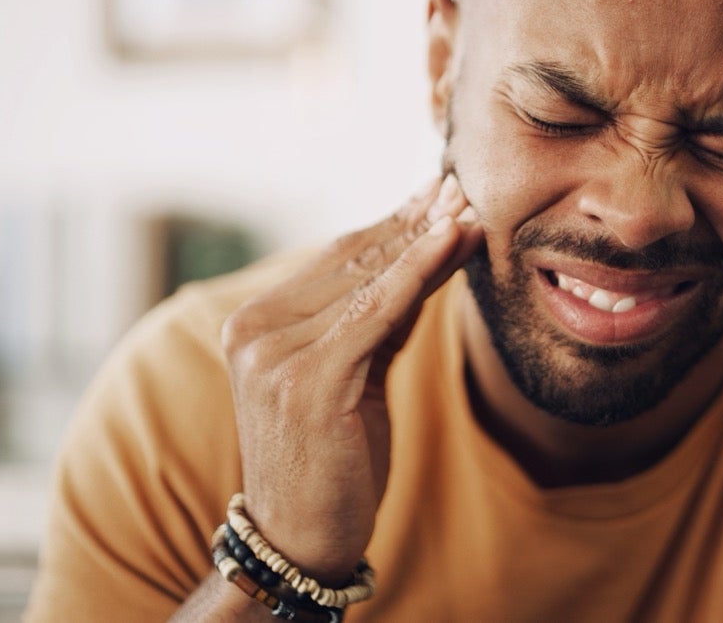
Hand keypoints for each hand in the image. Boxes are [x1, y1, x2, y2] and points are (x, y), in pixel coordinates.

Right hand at [220, 175, 481, 583]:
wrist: (303, 535)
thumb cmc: (334, 457)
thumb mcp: (356, 374)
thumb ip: (381, 317)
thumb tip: (431, 251)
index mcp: (254, 324)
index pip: (337, 258)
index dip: (395, 223)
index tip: (439, 193)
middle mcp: (254, 330)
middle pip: (354, 261)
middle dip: (414, 222)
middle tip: (462, 186)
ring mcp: (274, 354)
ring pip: (370, 280)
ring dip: (426, 238)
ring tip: (469, 208)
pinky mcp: (308, 379)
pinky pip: (379, 310)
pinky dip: (421, 270)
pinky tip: (452, 240)